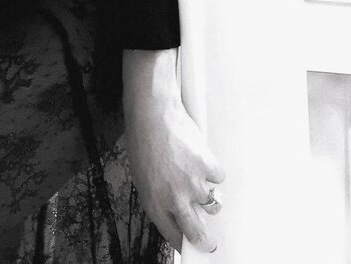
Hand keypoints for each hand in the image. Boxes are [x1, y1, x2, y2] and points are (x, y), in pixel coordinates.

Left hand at [124, 87, 225, 254]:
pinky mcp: (207, 166)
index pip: (173, 236)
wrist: (152, 112)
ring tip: (197, 178)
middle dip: (206, 241)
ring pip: (213, 205)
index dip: (184, 243)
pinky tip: (198, 156)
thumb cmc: (142, 140)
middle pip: (199, 234)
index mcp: (154, 202)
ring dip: (209, 196)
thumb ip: (159, 198)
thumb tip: (176, 212)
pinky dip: (211, 170)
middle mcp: (175, 198)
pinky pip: (218, 177)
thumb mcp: (142, 176)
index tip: (190, 246)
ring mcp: (194, 183)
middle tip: (208, 241)